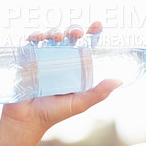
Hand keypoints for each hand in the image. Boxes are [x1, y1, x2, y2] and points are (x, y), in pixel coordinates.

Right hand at [0, 22, 121, 145]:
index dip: (92, 32)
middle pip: (70, 36)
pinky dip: (36, 35)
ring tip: (58, 37)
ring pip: (52, 35)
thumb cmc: (55, 113)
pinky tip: (39, 38)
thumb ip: (99, 93)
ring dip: (56, 30)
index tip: (97, 25)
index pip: (86, 44)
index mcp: (76, 66)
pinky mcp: (28, 57)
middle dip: (74, 29)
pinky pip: (32, 40)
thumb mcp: (80, 103)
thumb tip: (119, 80)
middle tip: (77, 33)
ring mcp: (44, 56)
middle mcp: (61, 58)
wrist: (26, 120)